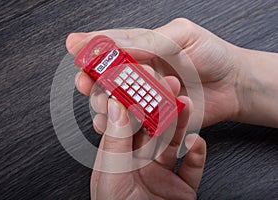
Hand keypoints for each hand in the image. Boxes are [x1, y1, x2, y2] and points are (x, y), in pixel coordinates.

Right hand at [66, 18, 241, 126]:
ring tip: (112, 102)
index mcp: (143, 48)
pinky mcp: (153, 117)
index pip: (110, 46)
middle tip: (87, 82)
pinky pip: (130, 123)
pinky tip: (116, 123)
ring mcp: (145, 96)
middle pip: (104, 78)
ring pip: (112, 102)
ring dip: (105, 104)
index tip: (74, 47)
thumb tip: (115, 43)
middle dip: (91, 80)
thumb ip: (148, 41)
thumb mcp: (180, 37)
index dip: (91, 47)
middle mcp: (140, 73)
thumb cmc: (210, 54)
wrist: (232, 84)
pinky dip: (119, 125)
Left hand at [91, 95, 205, 199]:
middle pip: (154, 130)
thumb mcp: (111, 174)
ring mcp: (162, 174)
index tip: (141, 84)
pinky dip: (197, 153)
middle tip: (169, 88)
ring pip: (174, 143)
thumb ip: (115, 142)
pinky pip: (192, 167)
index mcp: (119, 159)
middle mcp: (141, 164)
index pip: (128, 125)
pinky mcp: (181, 187)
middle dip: (162, 108)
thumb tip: (115, 107)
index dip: (135, 103)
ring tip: (187, 104)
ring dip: (181, 123)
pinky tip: (196, 141)